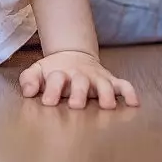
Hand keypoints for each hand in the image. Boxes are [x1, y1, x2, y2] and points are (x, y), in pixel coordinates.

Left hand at [19, 50, 138, 108]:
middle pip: (81, 82)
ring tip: (107, 106)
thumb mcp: (38, 71)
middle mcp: (80, 76)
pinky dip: (129, 92)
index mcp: (60, 74)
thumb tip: (28, 91)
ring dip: (105, 94)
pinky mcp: (110, 81)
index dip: (52, 90)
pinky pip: (123, 85)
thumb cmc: (55, 71)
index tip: (47, 102)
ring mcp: (96, 78)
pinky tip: (134, 102)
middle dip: (79, 93)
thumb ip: (30, 80)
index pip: (56, 79)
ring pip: (104, 84)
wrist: (73, 56)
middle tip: (76, 105)